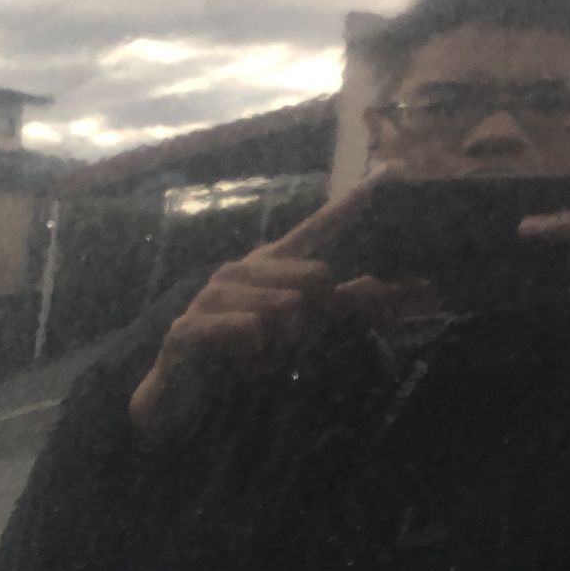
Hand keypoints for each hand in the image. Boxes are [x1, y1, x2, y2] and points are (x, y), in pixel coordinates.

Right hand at [130, 180, 389, 437]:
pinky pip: (248, 329)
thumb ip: (337, 310)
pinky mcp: (189, 326)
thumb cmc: (239, 360)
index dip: (350, 205)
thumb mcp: (294, 334)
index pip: (315, 229)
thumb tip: (385, 288)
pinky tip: (244, 361)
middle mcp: (239, 271)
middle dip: (315, 319)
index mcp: (267, 267)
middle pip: (314, 275)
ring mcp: (211, 296)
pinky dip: (256, 351)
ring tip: (264, 359)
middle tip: (292, 347)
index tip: (389, 174)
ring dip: (284, 344)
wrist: (180, 396)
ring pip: (283, 306)